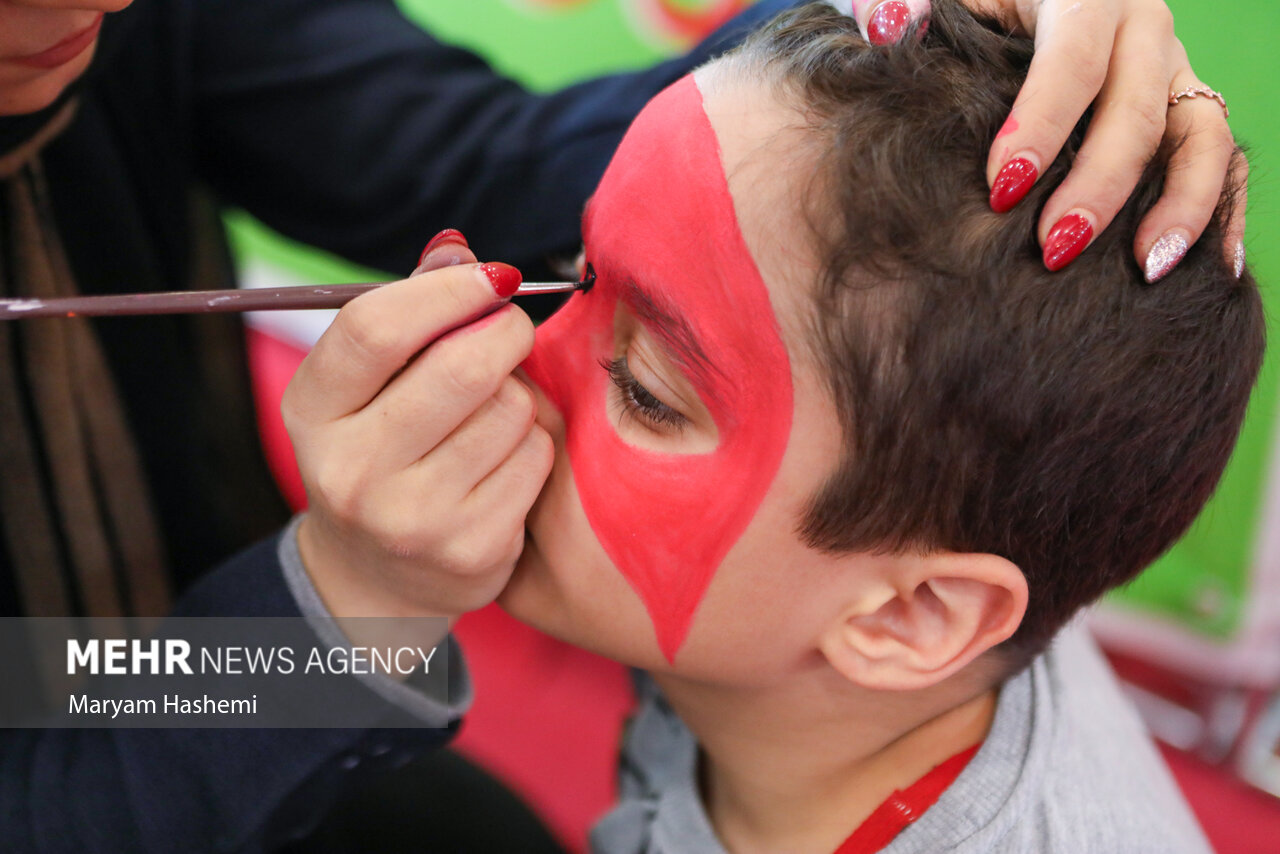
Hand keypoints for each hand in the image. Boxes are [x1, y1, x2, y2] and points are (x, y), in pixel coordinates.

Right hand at [283, 233, 553, 623]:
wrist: (380, 578)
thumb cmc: (382, 450)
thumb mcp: (368, 386)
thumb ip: (409, 311)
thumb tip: (458, 249)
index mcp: (312, 412)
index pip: (375, 328)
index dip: (445, 289)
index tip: (488, 275)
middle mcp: (351, 470)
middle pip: (460, 366)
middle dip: (504, 331)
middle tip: (510, 328)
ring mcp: (411, 518)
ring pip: (509, 409)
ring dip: (517, 395)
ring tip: (490, 414)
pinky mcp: (470, 550)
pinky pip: (534, 457)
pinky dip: (533, 443)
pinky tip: (501, 462)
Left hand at [843, 0, 1242, 278]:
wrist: (1022, 3)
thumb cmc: (975, 7)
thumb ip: (908, 4)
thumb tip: (891, 27)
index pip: (1072, 61)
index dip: (1042, 125)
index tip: (1001, 189)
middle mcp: (1142, 28)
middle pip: (1137, 111)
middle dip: (1099, 185)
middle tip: (1054, 250)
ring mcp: (1173, 71)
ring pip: (1200, 135)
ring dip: (1180, 205)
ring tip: (1146, 269)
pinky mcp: (1187, 107)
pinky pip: (1220, 157)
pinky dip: (1221, 209)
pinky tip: (1211, 268)